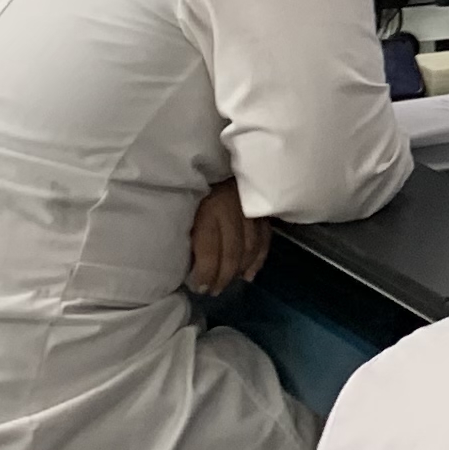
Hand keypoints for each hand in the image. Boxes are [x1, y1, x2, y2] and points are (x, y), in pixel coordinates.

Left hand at [187, 179, 271, 295]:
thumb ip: (187, 232)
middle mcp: (233, 211)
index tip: (199, 288)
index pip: (210, 250)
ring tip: (229, 284)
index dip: (206, 273)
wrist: (219, 158)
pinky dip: (259, 259)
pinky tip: (250, 274)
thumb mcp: (184, 207)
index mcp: (208, 210)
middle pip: (232, 252)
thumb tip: (187, 262)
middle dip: (223, 276)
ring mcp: (252, 210)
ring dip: (240, 270)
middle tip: (213, 291)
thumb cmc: (194, 187)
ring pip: (251, 248)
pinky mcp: (263, 210)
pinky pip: (265, 239)